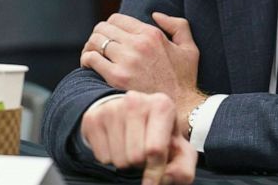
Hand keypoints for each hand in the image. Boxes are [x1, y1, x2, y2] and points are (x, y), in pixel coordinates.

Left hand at [81, 12, 204, 134]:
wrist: (181, 109)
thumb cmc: (184, 81)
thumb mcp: (189, 49)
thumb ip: (177, 25)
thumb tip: (155, 15)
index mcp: (151, 34)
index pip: (117, 18)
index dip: (110, 26)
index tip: (110, 37)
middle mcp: (138, 44)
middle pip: (102, 27)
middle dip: (98, 35)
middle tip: (99, 46)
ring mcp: (127, 60)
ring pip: (95, 41)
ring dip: (90, 47)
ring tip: (92, 55)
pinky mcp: (117, 77)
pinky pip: (92, 58)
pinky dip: (86, 59)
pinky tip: (89, 66)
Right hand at [81, 91, 196, 184]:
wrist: (128, 114)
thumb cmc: (158, 135)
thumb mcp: (179, 150)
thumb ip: (183, 168)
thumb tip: (164, 178)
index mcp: (161, 105)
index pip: (155, 150)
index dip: (155, 171)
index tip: (154, 179)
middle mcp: (136, 101)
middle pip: (135, 157)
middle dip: (140, 164)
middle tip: (143, 153)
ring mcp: (112, 107)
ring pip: (118, 159)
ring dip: (125, 162)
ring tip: (130, 148)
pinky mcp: (94, 117)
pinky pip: (102, 157)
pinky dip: (110, 158)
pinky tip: (116, 144)